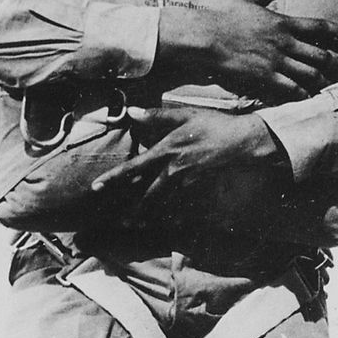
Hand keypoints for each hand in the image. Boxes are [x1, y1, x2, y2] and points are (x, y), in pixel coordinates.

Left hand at [91, 105, 285, 220]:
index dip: (114, 178)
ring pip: (162, 202)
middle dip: (132, 209)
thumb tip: (130, 112)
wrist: (241, 140)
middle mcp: (173, 170)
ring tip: (136, 225)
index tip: (97, 186)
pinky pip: (182, 204)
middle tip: (119, 221)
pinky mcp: (199, 186)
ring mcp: (186, 181)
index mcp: (166, 151)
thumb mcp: (183, 115)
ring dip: (148, 215)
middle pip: (147, 194)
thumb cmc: (212, 124)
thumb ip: (155, 116)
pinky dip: (172, 214)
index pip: (134, 167)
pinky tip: (166, 222)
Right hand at [155, 0, 337, 102]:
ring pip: (310, 74)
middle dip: (333, 65)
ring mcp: (277, 61)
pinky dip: (302, 95)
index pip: (319, 27)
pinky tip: (306, 98)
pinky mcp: (266, 77)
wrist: (207, 36)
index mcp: (284, 22)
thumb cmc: (223, 16)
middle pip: (320, 55)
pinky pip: (291, 89)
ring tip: (326, 87)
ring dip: (320, 82)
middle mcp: (285, 42)